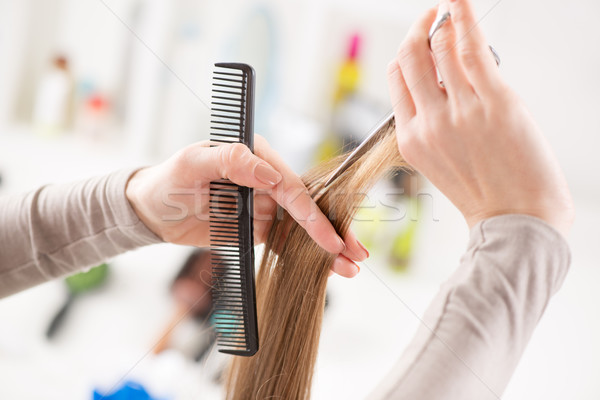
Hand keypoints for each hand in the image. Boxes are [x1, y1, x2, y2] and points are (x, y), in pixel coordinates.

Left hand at [125, 135, 367, 276]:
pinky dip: (307, 256)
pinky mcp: (259, 227)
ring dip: (329, 247)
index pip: (290, 185)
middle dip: (333, 230)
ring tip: (352, 267)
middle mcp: (265, 178)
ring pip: (303, 227)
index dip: (311, 212)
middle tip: (356, 253)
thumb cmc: (167, 181)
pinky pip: (287, 243)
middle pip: (307, 206)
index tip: (328, 236)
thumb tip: (270, 174)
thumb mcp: (191, 164)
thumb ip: (230, 160)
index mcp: (254, 156)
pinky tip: (328, 270)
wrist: (150, 211)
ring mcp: (264, 204)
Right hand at [387, 0, 573, 234]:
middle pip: (409, 58)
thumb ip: (431, 124)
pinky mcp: (493, 101)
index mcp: (410, 139)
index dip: (406, 53)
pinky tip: (459, 5)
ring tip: (450, 9)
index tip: (419, 40)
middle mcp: (428, 122)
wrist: (517, 217)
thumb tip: (442, 83)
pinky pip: (470, 48)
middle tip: (430, 17)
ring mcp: (458, 111)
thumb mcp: (440, 163)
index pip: (396, 79)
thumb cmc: (485, 193)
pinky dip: (463, 19)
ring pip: (438, 48)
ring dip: (442, 21)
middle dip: (417, 30)